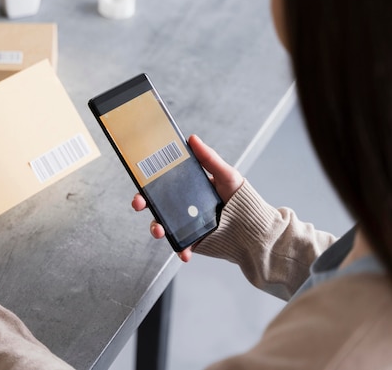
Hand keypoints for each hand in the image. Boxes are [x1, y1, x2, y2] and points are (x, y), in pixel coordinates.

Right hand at [132, 134, 243, 261]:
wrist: (253, 227)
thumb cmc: (239, 198)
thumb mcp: (226, 174)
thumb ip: (209, 158)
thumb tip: (192, 138)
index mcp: (187, 188)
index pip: (162, 184)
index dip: (147, 183)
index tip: (140, 182)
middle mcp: (183, 206)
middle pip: (156, 204)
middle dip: (142, 204)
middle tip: (138, 204)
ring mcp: (186, 225)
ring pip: (163, 226)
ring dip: (156, 229)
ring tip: (160, 231)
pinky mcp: (192, 242)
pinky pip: (181, 246)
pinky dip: (180, 250)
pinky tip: (184, 252)